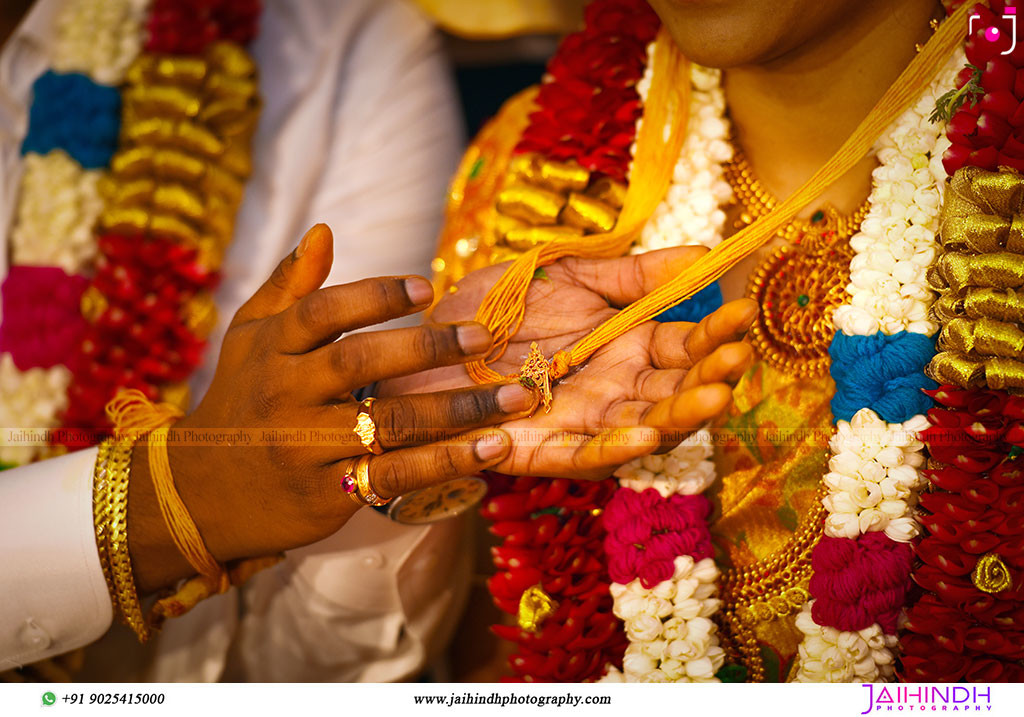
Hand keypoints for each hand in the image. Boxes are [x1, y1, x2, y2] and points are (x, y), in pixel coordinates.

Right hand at [128, 225, 535, 591]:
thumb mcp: (249, 338)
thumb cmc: (238, 400)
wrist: (199, 493)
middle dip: (427, 349)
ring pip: (389, 423)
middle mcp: (286, 395)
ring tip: (515, 398)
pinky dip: (445, 464)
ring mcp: (305, 448)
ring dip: (457, 411)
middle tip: (484, 338)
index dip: (375, 296)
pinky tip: (490, 450)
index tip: (428, 287)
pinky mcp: (327, 495)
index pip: (322, 313)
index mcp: (271, 349)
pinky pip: (394, 477)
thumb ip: (289, 286)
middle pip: (360, 364)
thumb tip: (324, 230)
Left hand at [385, 247, 756, 479]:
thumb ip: (634, 274)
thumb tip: (705, 257)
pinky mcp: (541, 450)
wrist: (427, 341)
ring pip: (642, 426)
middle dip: (708, 376)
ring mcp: (581, 422)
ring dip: (679, 416)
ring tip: (712, 395)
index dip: (715, 333)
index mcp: (626, 347)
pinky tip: (645, 433)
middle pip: (674, 391)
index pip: (684, 346)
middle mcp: (614, 389)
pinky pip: (584, 455)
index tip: (744, 312)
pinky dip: (614, 448)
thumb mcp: (570, 276)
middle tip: (736, 356)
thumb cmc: (497, 309)